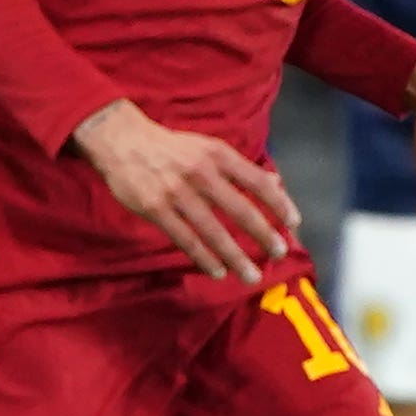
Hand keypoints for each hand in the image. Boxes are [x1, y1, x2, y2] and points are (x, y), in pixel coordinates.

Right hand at [71, 99, 297, 280]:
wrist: (122, 140)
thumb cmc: (172, 148)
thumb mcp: (209, 148)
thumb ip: (242, 168)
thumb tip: (277, 185)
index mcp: (218, 155)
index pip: (258, 182)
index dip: (279, 204)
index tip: (293, 223)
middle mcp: (201, 174)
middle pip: (241, 210)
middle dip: (263, 235)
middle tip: (279, 254)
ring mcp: (177, 193)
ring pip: (214, 232)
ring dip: (235, 257)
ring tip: (251, 275)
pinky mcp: (155, 209)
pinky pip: (185, 239)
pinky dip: (204, 258)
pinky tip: (218, 271)